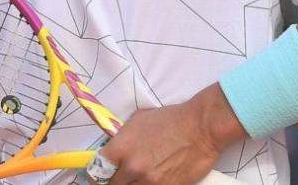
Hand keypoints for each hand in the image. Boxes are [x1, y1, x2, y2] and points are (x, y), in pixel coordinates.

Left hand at [96, 86, 238, 184]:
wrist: (202, 127)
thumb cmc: (171, 119)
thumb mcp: (139, 120)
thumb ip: (122, 138)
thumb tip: (114, 149)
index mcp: (121, 149)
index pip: (95, 173)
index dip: (96, 177)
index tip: (100, 178)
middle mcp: (132, 168)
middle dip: (116, 182)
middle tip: (122, 177)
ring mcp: (150, 181)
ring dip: (133, 184)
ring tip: (142, 176)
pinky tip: (156, 179)